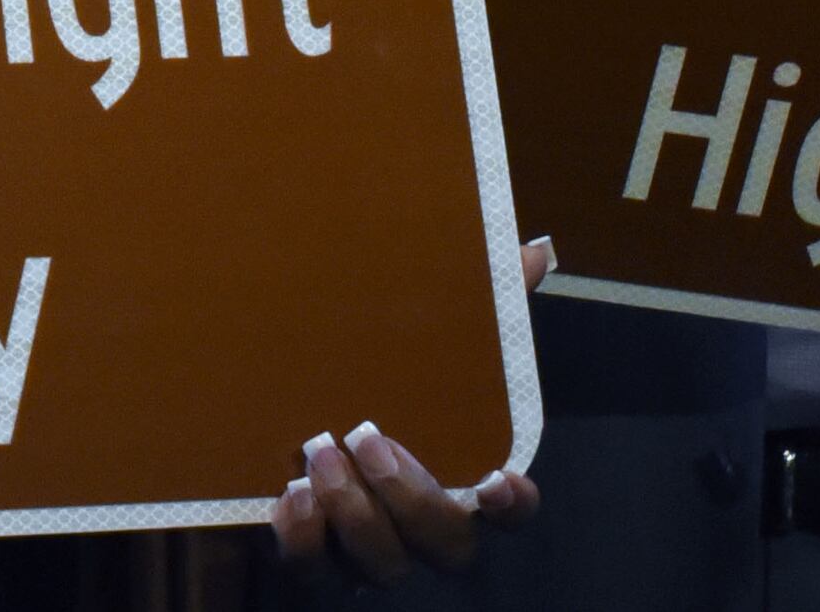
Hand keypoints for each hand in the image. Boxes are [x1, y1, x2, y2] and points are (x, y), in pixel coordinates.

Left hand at [268, 240, 551, 585]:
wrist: (285, 405)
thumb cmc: (380, 376)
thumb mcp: (428, 337)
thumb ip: (482, 301)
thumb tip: (533, 248)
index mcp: (460, 480)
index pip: (511, 512)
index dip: (512, 507)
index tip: (496, 477)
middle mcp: (419, 527)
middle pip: (446, 546)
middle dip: (412, 499)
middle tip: (367, 436)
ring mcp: (366, 548)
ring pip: (381, 565)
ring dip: (354, 516)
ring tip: (318, 451)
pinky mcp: (311, 554)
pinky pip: (313, 571)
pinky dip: (304, 540)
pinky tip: (289, 495)